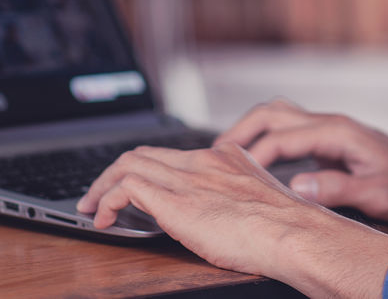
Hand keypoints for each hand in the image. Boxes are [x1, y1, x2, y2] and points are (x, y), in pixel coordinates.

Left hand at [74, 142, 387, 295]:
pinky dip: (106, 200)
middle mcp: (204, 160)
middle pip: (144, 153)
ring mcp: (189, 177)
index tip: (133, 188)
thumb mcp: (262, 205)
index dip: (146, 169)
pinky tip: (103, 220)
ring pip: (128, 163)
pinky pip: (125, 186)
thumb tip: (228, 218)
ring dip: (101, 185)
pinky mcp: (176, 199)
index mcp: (226, 159)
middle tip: (97, 197)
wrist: (297, 234)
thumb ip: (239, 200)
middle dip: (113, 174)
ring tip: (90, 208)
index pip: (172, 154)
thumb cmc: (289, 231)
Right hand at [215, 99, 387, 221]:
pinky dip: (265, 139)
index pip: (281, 136)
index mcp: (337, 132)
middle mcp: (330, 124)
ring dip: (251, 130)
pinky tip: (255, 162)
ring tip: (226, 155)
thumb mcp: (379, 194)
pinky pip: (289, 131)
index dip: (252, 155)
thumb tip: (296, 186)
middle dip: (240, 130)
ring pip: (279, 116)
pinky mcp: (330, 141)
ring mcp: (329, 130)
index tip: (230, 174)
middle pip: (272, 113)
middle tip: (213, 155)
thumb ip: (338, 189)